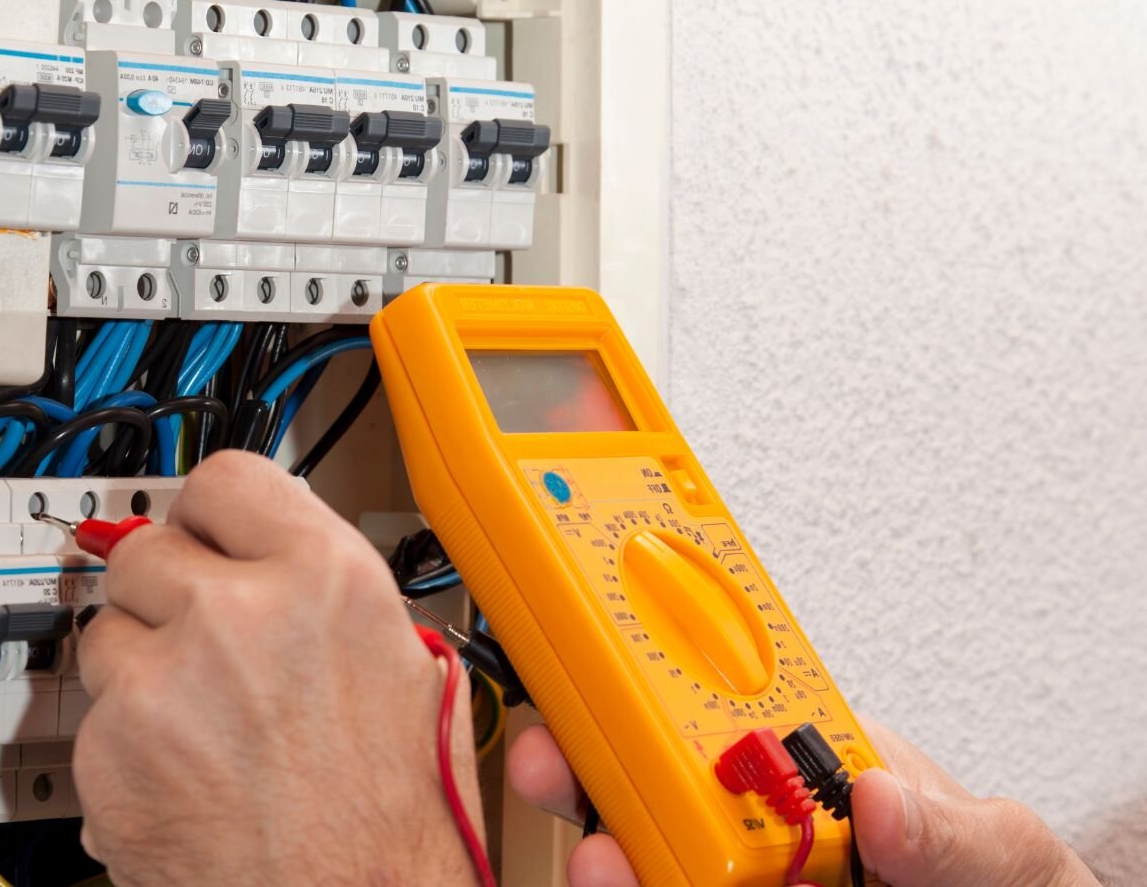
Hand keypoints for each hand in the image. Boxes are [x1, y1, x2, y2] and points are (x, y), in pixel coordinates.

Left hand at [73, 451, 484, 884]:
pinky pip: (95, 716)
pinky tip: (184, 779)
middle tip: (207, 649)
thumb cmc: (394, 827)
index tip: (204, 534)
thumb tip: (283, 551)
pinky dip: (125, 747)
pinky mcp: (111, 751)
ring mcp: (165, 682)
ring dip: (142, 671)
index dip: (212, 515)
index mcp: (326, 581)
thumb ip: (334, 594)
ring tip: (207, 729)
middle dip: (169, 595)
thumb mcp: (413, 673)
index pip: (225, 479)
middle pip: (148, 549)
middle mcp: (239, 615)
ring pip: (109, 632)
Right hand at [507, 716, 1100, 885]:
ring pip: (650, 867)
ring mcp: (747, 885)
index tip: (603, 701)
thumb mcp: (1004, 849)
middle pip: (650, 796)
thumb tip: (880, 792)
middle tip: (557, 771)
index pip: (711, 720)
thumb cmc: (1013, 886)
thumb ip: (951, 825)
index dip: (639, 703)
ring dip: (610, 859)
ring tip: (599, 862)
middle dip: (587, 777)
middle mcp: (767, 832)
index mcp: (815, 768)